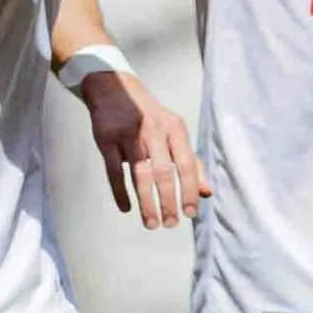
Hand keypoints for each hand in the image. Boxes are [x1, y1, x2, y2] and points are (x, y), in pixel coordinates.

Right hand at [80, 68, 207, 227]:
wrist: (115, 89)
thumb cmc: (151, 118)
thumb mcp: (175, 133)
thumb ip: (192, 162)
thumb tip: (206, 193)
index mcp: (175, 129)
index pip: (187, 164)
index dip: (189, 190)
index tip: (191, 214)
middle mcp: (154, 130)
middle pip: (163, 172)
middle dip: (168, 201)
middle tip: (171, 224)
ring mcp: (129, 134)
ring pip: (140, 174)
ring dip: (146, 202)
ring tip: (151, 224)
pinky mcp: (106, 139)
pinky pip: (115, 171)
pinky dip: (120, 192)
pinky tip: (127, 208)